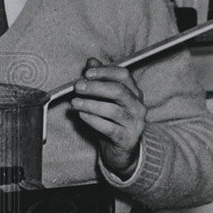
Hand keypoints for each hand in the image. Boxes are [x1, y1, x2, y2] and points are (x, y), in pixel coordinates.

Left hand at [70, 57, 146, 178]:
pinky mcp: (127, 139)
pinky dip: (93, 120)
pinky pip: (109, 128)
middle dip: (95, 87)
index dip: (105, 71)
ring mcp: (134, 123)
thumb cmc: (113, 120)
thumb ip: (101, 79)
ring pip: (113, 110)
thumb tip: (91, 62)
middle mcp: (138, 106)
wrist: (121, 150)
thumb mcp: (108, 99)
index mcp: (134, 92)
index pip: (123, 75)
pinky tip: (82, 115)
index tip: (87, 73)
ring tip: (75, 103)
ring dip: (90, 104)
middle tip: (78, 87)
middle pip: (118, 91)